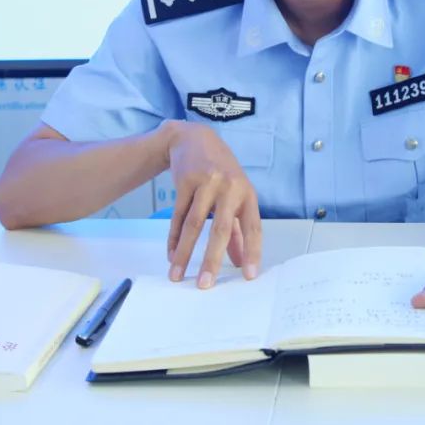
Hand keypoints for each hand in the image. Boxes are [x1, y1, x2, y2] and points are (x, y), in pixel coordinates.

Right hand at [164, 121, 261, 289]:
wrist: (194, 139)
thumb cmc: (221, 172)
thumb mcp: (236, 195)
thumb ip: (239, 229)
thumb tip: (240, 262)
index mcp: (247, 194)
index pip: (253, 228)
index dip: (251, 252)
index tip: (248, 277)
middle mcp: (230, 188)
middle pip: (221, 229)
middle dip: (212, 259)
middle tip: (205, 285)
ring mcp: (207, 182)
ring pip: (194, 224)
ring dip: (184, 253)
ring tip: (177, 275)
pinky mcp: (185, 181)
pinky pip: (177, 215)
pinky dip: (173, 238)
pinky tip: (171, 255)